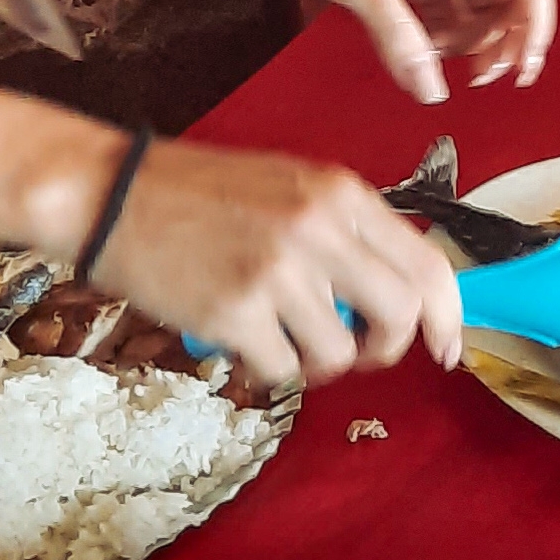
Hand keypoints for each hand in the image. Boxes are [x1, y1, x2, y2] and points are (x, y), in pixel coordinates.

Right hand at [92, 143, 464, 386]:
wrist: (110, 193)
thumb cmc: (202, 194)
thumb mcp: (293, 188)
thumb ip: (349, 234)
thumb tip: (401, 297)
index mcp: (343, 195)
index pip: (429, 264)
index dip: (448, 317)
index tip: (449, 349)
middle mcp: (320, 230)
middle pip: (400, 316)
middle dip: (386, 348)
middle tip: (357, 350)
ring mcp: (278, 273)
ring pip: (339, 354)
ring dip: (316, 361)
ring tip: (279, 335)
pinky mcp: (234, 312)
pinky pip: (283, 370)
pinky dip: (270, 368)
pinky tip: (244, 340)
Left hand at [230, 0, 555, 102]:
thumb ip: (399, 37)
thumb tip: (432, 91)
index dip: (536, 24)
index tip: (518, 66)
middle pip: (512, 5)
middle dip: (504, 45)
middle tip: (475, 78)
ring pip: (480, 16)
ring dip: (470, 48)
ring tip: (434, 63)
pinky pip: (445, 19)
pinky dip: (440, 43)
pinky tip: (414, 52)